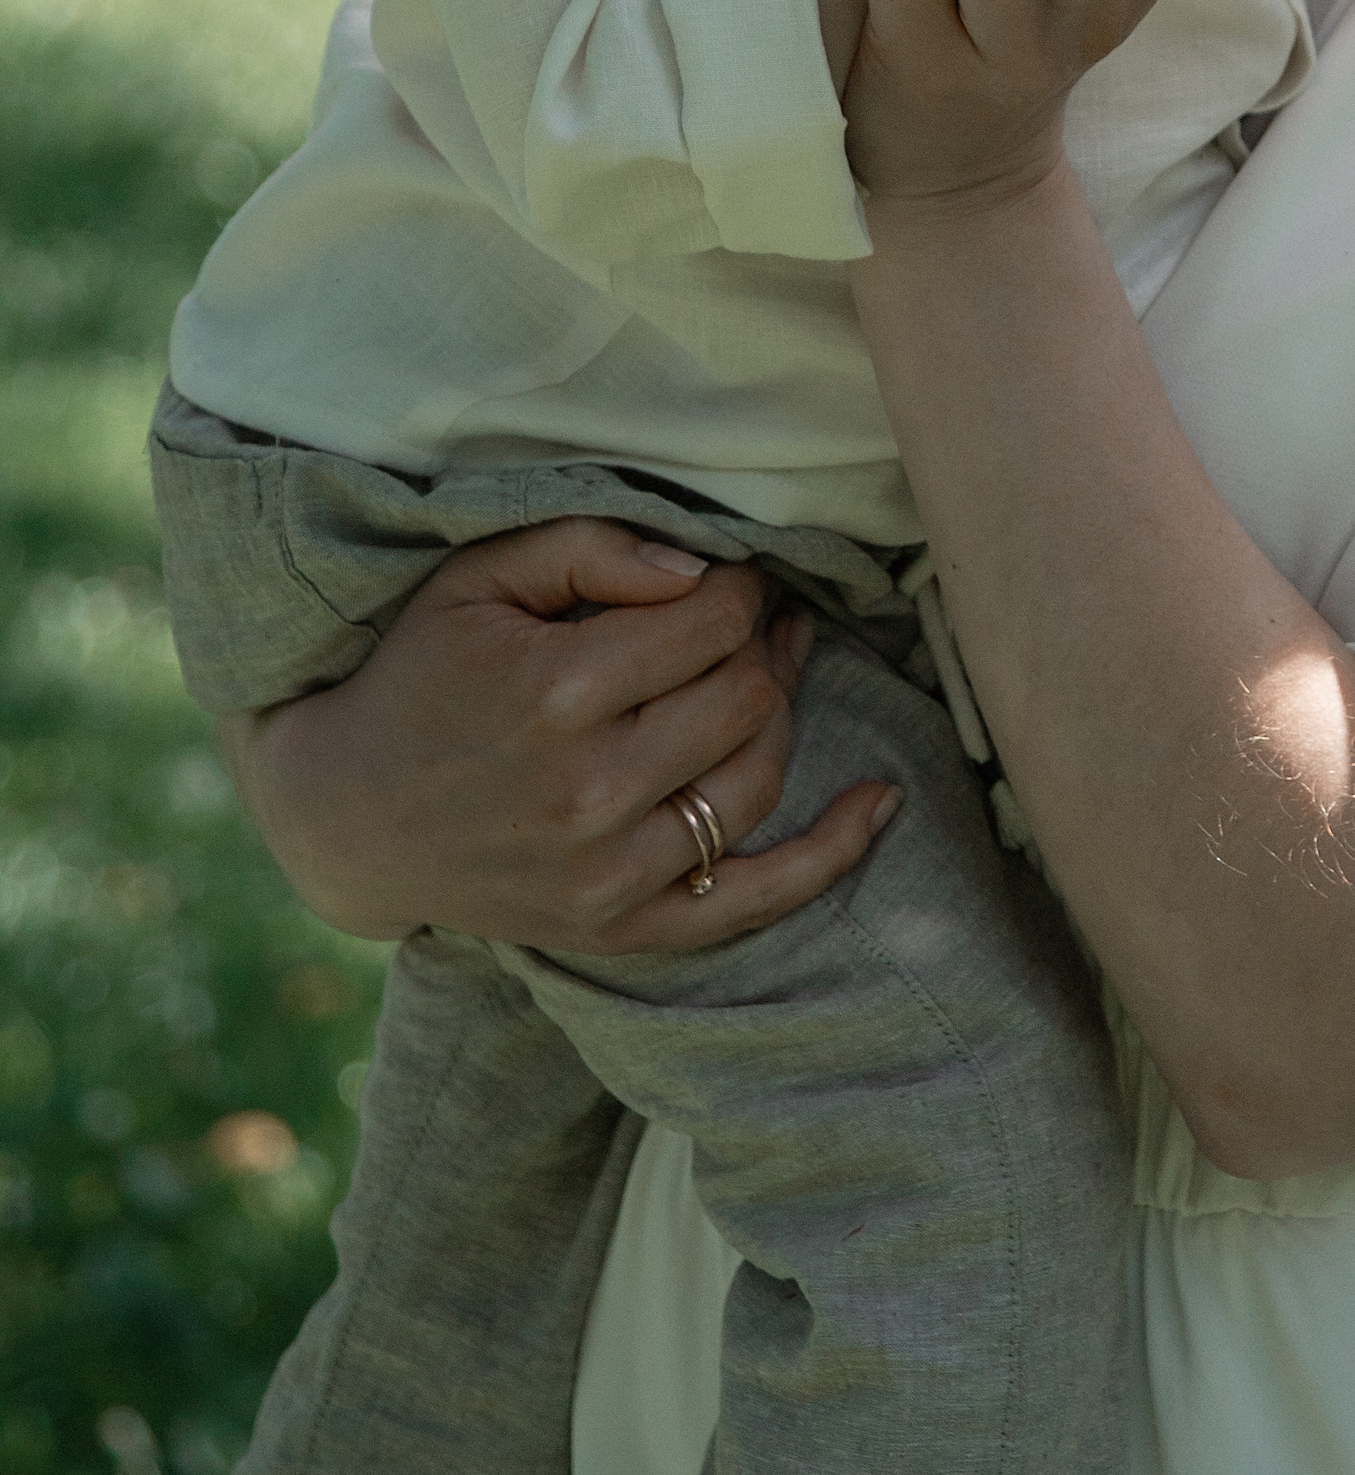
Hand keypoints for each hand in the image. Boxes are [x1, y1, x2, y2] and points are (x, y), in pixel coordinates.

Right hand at [222, 519, 897, 951]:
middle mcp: (588, 792)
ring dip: (781, 711)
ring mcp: (607, 872)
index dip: (739, 585)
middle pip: (745, 694)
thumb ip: (588, 547)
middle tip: (746, 616)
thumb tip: (699, 567)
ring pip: (758, 775)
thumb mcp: (479, 578)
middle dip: (761, 641)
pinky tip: (881, 801)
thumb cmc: (423, 671)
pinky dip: (830, 854)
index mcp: (553, 693)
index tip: (727, 574)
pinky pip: (751, 900)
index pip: (712, 620)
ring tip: (769, 666)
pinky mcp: (619, 927)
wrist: (352, 814)